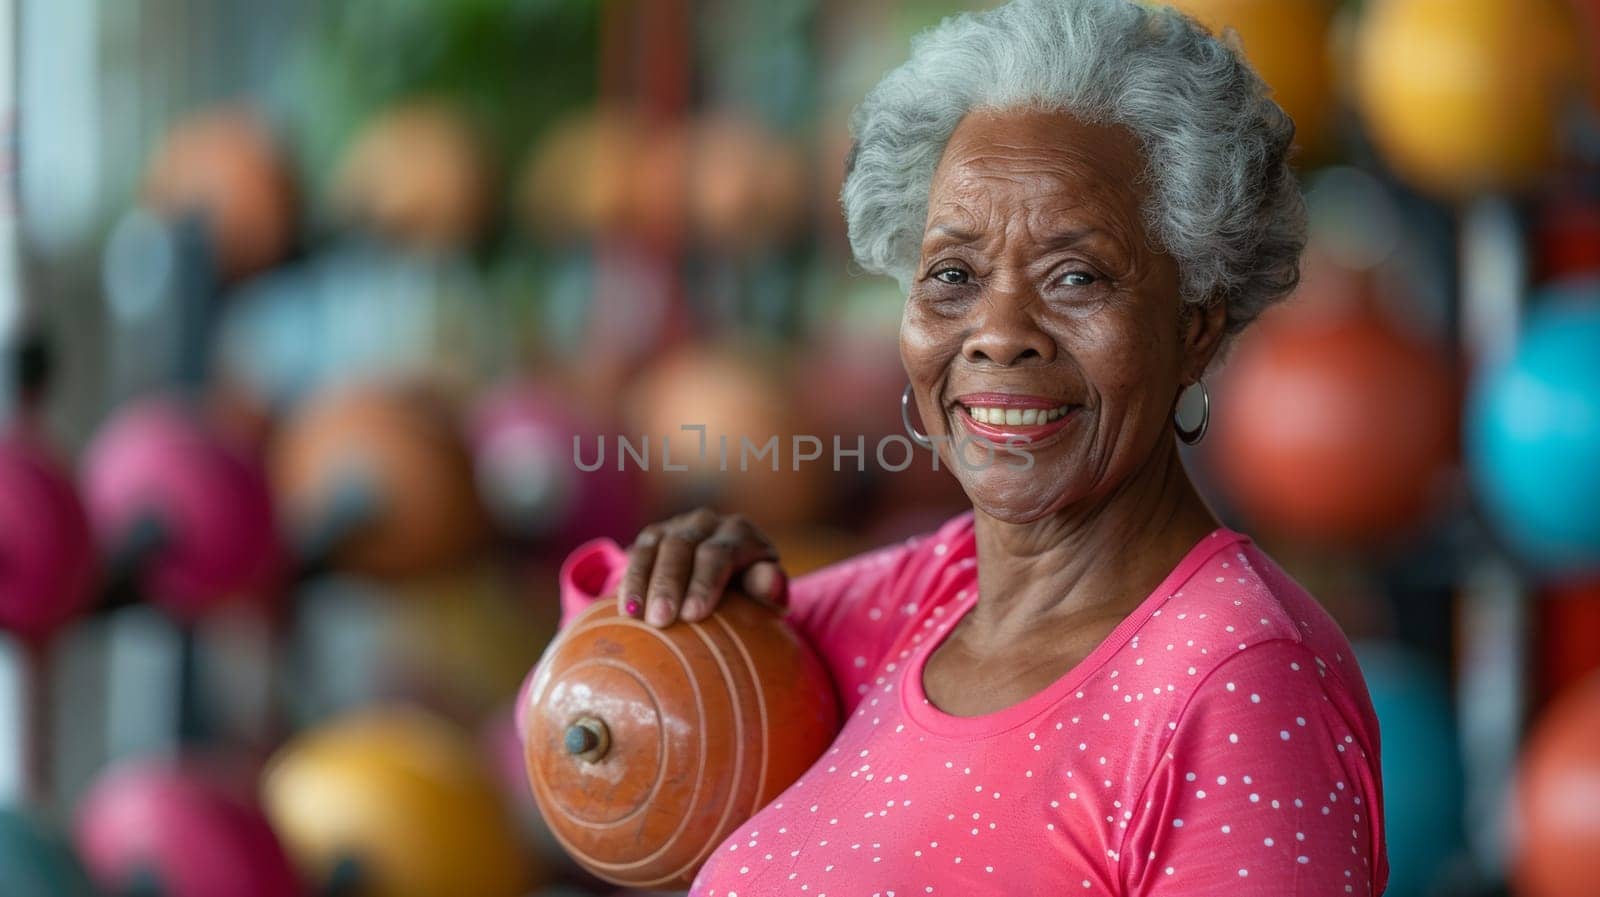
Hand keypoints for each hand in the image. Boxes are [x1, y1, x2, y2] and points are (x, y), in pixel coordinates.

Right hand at [619, 508, 787, 626]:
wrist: (731, 580)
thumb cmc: (753, 595)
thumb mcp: (769, 596)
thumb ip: (771, 587)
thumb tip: (766, 578)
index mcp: (741, 534)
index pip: (719, 554)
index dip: (705, 583)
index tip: (693, 615)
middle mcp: (708, 523)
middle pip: (683, 547)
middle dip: (669, 584)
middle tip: (660, 620)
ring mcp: (679, 526)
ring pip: (656, 547)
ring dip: (643, 581)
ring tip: (636, 615)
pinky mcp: (655, 536)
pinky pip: (638, 552)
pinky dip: (630, 579)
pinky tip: (626, 607)